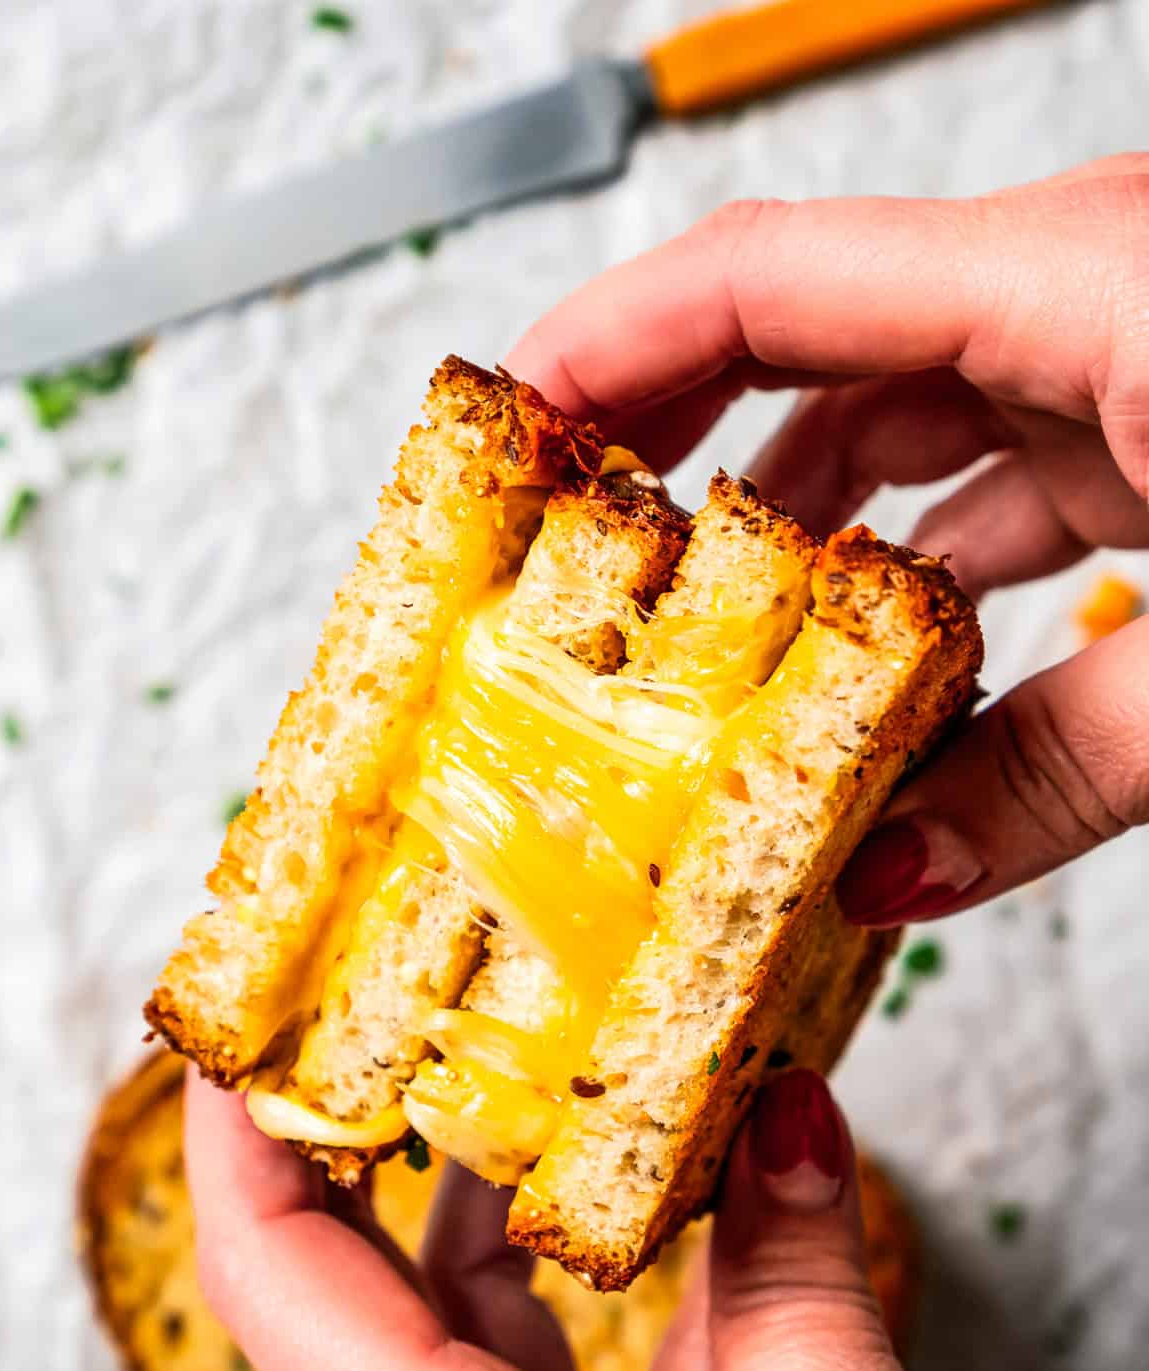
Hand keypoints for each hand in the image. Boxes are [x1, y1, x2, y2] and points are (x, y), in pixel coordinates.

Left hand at [188, 1066, 1109, 1370]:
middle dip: (365, 1121)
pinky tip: (727, 1188)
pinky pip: (605, 1364)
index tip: (246, 1008)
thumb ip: (803, 1296)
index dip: (240, 1132)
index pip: (280, 1278)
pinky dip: (648, 1265)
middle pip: (361, 1277)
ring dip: (520, 1179)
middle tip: (406, 983)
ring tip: (565, 1046)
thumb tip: (783, 1118)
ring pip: (490, 1310)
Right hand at [506, 156, 1148, 926]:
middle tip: (567, 548)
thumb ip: (1063, 767)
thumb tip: (897, 872)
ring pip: (884, 406)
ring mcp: (1110, 347)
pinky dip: (903, 556)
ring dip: (786, 523)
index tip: (505, 428)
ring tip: (699, 637)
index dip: (605, 345)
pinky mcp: (1142, 411)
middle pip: (797, 331)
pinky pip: (974, 463)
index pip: (768, 278)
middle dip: (662, 436)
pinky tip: (865, 659)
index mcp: (1084, 285)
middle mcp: (1078, 288)